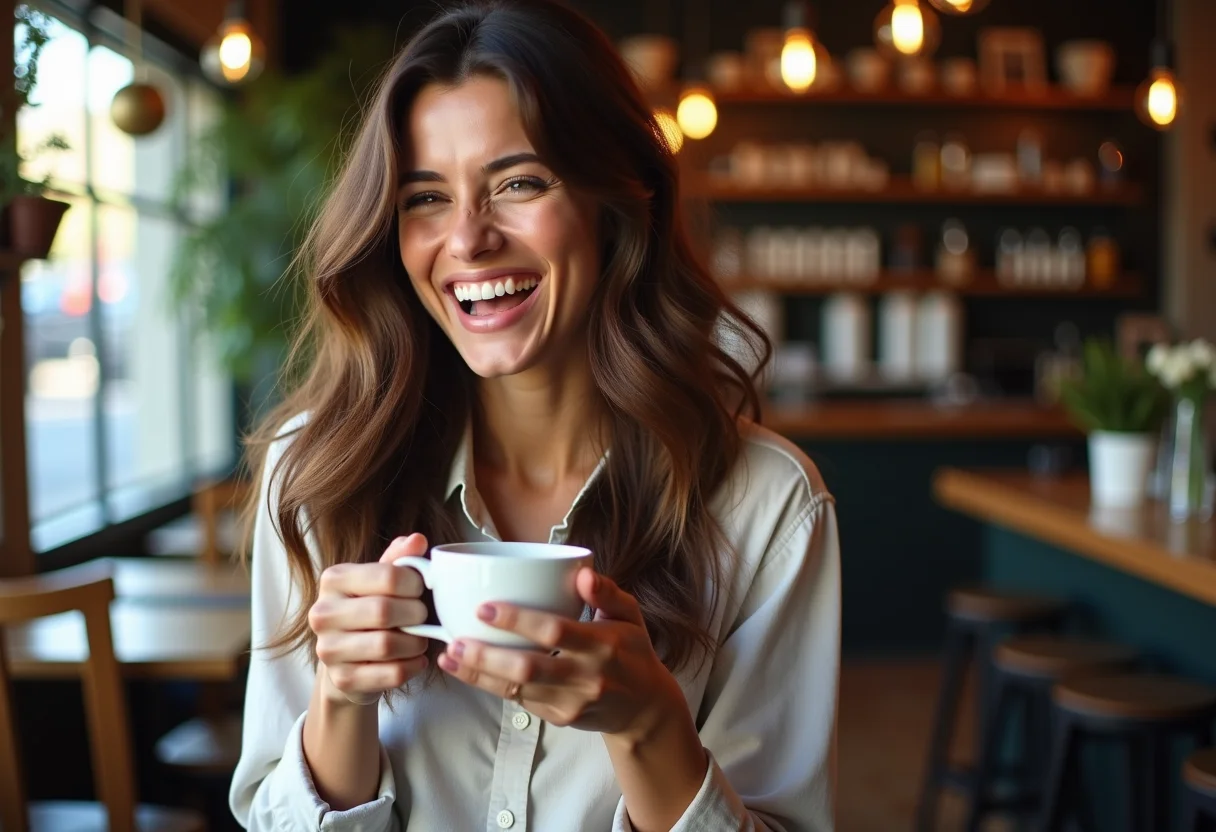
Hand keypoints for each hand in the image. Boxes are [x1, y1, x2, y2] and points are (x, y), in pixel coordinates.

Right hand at [308, 533, 431, 704]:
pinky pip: (390, 673)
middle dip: (415, 614)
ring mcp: (328, 649)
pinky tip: (415, 659)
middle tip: (423, 617)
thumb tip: (417, 539)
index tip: (422, 589)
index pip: (387, 575)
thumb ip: (399, 559)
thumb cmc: (370, 610)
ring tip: (420, 638)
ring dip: (415, 642)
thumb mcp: (381, 580)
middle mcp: (322, 613)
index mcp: (333, 579)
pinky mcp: (342, 678)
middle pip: (384, 611)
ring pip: (387, 645)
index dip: (415, 583)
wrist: (348, 659)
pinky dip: (412, 666)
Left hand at [437, 568, 686, 740]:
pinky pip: (521, 701)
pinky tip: (469, 672)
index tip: (484, 608)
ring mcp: (572, 702)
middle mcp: (586, 676)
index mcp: (603, 643)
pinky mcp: (561, 718)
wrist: (645, 708)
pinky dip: (492, 686)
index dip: (518, 620)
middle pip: (528, 667)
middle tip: (454, 641)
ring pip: (518, 690)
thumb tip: (582, 574)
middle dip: (487, 656)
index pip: (555, 631)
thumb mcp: (629, 615)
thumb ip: (607, 592)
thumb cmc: (632, 651)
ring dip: (479, 675)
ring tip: (449, 659)